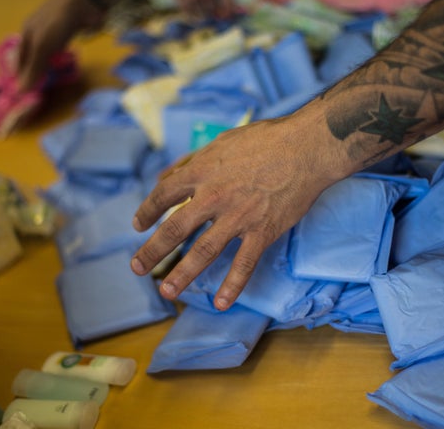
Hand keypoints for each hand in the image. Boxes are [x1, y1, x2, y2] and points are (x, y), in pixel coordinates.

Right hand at [17, 0, 102, 90]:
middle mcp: (38, 30)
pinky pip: (62, 46)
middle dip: (34, 69)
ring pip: (48, 50)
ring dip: (48, 64)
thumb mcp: (43, 47)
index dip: (20, 72)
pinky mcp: (71, 29)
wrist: (84, 1)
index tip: (22, 89)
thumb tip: (21, 91)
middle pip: (33, 54)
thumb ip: (34, 68)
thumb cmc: (58, 22)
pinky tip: (64, 64)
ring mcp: (55, 29)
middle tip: (37, 88)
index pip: (20, 57)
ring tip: (49, 79)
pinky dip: (61, 56)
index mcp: (27, 31)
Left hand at [131, 111, 345, 309]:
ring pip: (203, 252)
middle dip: (152, 251)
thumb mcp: (222, 141)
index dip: (147, 211)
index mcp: (202, 171)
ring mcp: (237, 217)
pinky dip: (232, 286)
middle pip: (174, 229)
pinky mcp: (262, 231)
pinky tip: (221, 304)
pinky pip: (244, 264)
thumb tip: (165, 175)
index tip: (138, 224)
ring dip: (182, 274)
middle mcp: (213, 197)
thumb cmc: (267, 139)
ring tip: (167, 292)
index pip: (163, 194)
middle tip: (137, 267)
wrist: (306, 148)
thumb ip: (192, 160)